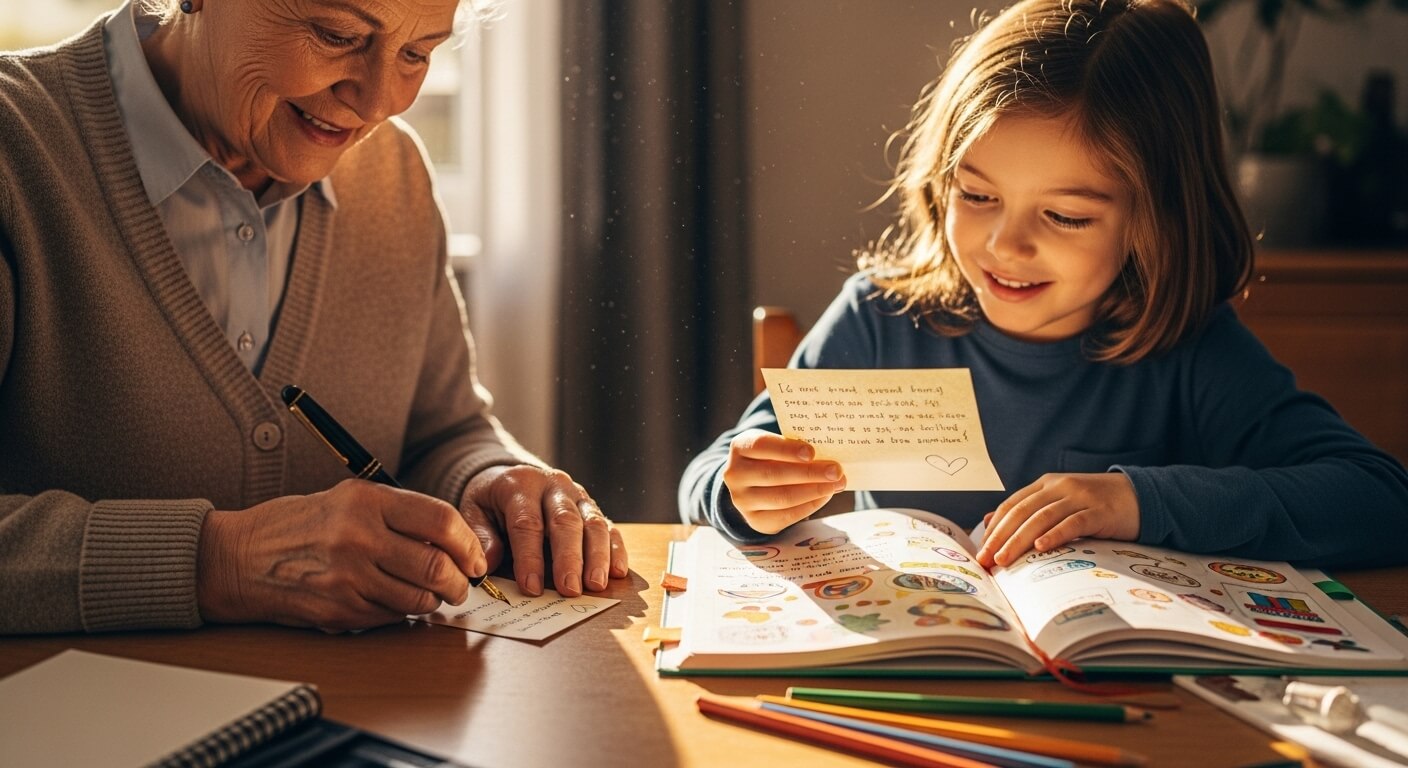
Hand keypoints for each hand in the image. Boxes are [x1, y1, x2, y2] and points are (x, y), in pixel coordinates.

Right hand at [197, 479, 486, 631]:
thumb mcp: (349, 498)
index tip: (476, 557)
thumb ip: (399, 515)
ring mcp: (347, 577)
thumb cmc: (300, 524)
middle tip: (462, 584)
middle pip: (437, 566)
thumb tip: (453, 542)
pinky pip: (391, 616)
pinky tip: (395, 600)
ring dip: (435, 601)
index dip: (469, 544)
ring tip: (434, 595)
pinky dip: (403, 612)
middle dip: (460, 582)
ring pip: (419, 598)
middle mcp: (358, 537)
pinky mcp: (338, 610)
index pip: (441, 521)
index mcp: (366, 501)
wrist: (241, 556)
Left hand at [457, 465, 627, 596]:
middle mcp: (554, 486)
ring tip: (596, 584)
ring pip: (593, 523)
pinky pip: (609, 526)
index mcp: (521, 485)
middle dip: (569, 558)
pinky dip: (615, 549)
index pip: (528, 523)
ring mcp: (578, 495)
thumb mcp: (474, 511)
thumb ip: (480, 536)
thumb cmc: (492, 500)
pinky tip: (617, 571)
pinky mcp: (592, 507)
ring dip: (597, 556)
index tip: (531, 587)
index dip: (530, 557)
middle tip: (570, 589)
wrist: (511, 475)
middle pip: (565, 521)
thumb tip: (485, 566)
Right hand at [722, 429, 846, 534]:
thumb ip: (794, 448)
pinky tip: (825, 496)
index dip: (786, 449)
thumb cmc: (771, 456)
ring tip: (836, 484)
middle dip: (809, 473)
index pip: (761, 446)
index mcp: (740, 448)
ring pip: (782, 497)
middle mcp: (735, 475)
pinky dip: (810, 505)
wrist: (752, 483)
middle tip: (835, 471)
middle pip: (774, 474)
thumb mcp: (775, 444)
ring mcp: (742, 501)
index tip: (812, 452)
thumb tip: (828, 458)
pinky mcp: (755, 521)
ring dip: (814, 491)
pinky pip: (787, 515)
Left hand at [975, 472, 1139, 568]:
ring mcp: (1079, 498)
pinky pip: (1072, 523)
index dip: (995, 527)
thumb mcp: (1059, 503)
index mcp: (1046, 484)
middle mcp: (1059, 487)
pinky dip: (1054, 535)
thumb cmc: (1095, 505)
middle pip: (1022, 512)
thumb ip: (1028, 510)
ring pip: (1042, 518)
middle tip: (986, 560)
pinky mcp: (1098, 512)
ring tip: (1004, 560)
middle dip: (1000, 538)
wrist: (1139, 495)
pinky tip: (1040, 548)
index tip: (981, 549)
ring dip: (1019, 540)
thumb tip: (989, 519)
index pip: (1012, 505)